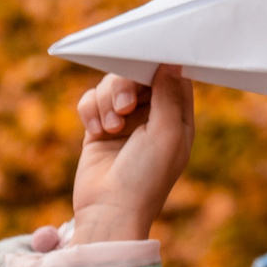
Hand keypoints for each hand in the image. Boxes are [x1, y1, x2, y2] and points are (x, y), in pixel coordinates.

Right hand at [72, 67, 195, 244]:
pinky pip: (90, 100)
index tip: (148, 54)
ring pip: (110, 85)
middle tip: (125, 103)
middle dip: (127, 83)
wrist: (109, 212)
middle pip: (137, 74)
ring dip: (107, 100)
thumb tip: (171, 61)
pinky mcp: (97, 129)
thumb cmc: (145, 178)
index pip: (171, 76)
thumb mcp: (167, 134)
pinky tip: (97, 132)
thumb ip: (169, 94)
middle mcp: (151, 117)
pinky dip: (91, 111)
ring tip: (112, 127)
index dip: (160, 63)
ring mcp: (123, 122)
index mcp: (176, 118)